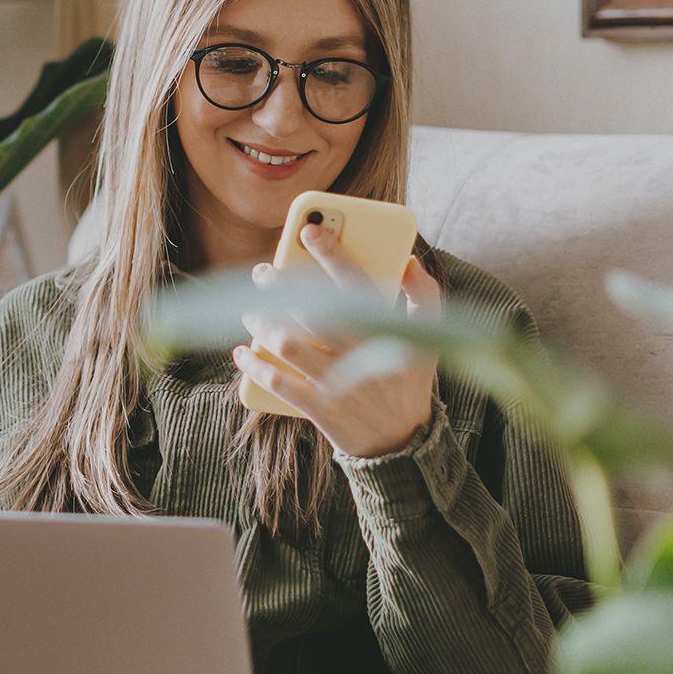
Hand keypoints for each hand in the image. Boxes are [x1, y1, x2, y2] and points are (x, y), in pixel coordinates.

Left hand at [232, 223, 441, 458]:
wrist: (404, 443)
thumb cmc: (409, 379)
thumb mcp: (430, 338)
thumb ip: (424, 295)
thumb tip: (408, 259)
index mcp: (386, 331)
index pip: (356, 283)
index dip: (331, 253)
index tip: (308, 230)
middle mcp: (360, 355)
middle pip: (313, 312)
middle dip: (282, 286)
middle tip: (262, 272)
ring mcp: (338, 384)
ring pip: (289, 345)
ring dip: (263, 322)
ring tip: (248, 310)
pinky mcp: (320, 410)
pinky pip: (279, 384)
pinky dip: (256, 366)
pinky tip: (242, 351)